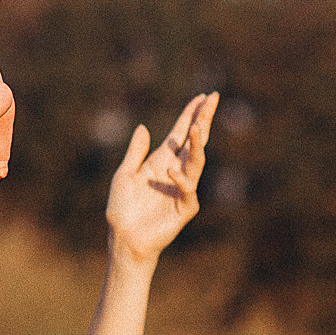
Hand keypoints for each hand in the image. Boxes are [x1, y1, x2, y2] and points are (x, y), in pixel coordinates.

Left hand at [106, 92, 217, 264]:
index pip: (180, 133)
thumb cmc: (123, 208)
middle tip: (212, 100)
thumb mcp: (124, 174)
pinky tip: (171, 171)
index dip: (191, 114)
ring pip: (196, 161)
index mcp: (162, 160)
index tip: (203, 97)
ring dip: (198, 144)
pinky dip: (181, 180)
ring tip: (197, 127)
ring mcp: (183, 188)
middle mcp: (176, 170)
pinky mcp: (184, 207)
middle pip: (194, 141)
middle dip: (203, 120)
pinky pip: (188, 190)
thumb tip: (144, 127)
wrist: (123, 237)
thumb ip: (135, 152)